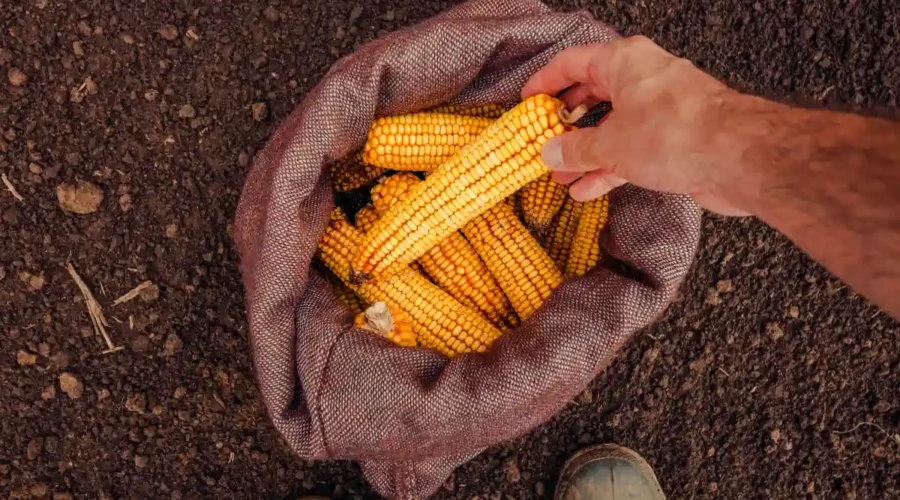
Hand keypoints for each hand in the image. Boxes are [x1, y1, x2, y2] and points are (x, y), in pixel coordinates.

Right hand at [522, 36, 748, 215]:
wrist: (737, 157)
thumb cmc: (676, 133)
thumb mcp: (610, 144)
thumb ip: (575, 149)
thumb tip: (550, 153)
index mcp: (624, 61)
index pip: (572, 63)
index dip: (545, 82)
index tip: (527, 101)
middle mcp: (642, 79)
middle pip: (592, 96)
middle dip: (565, 124)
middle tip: (543, 142)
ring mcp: (660, 109)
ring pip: (611, 127)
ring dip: (585, 152)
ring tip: (560, 174)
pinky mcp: (674, 139)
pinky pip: (631, 149)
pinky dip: (608, 167)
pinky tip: (587, 189)